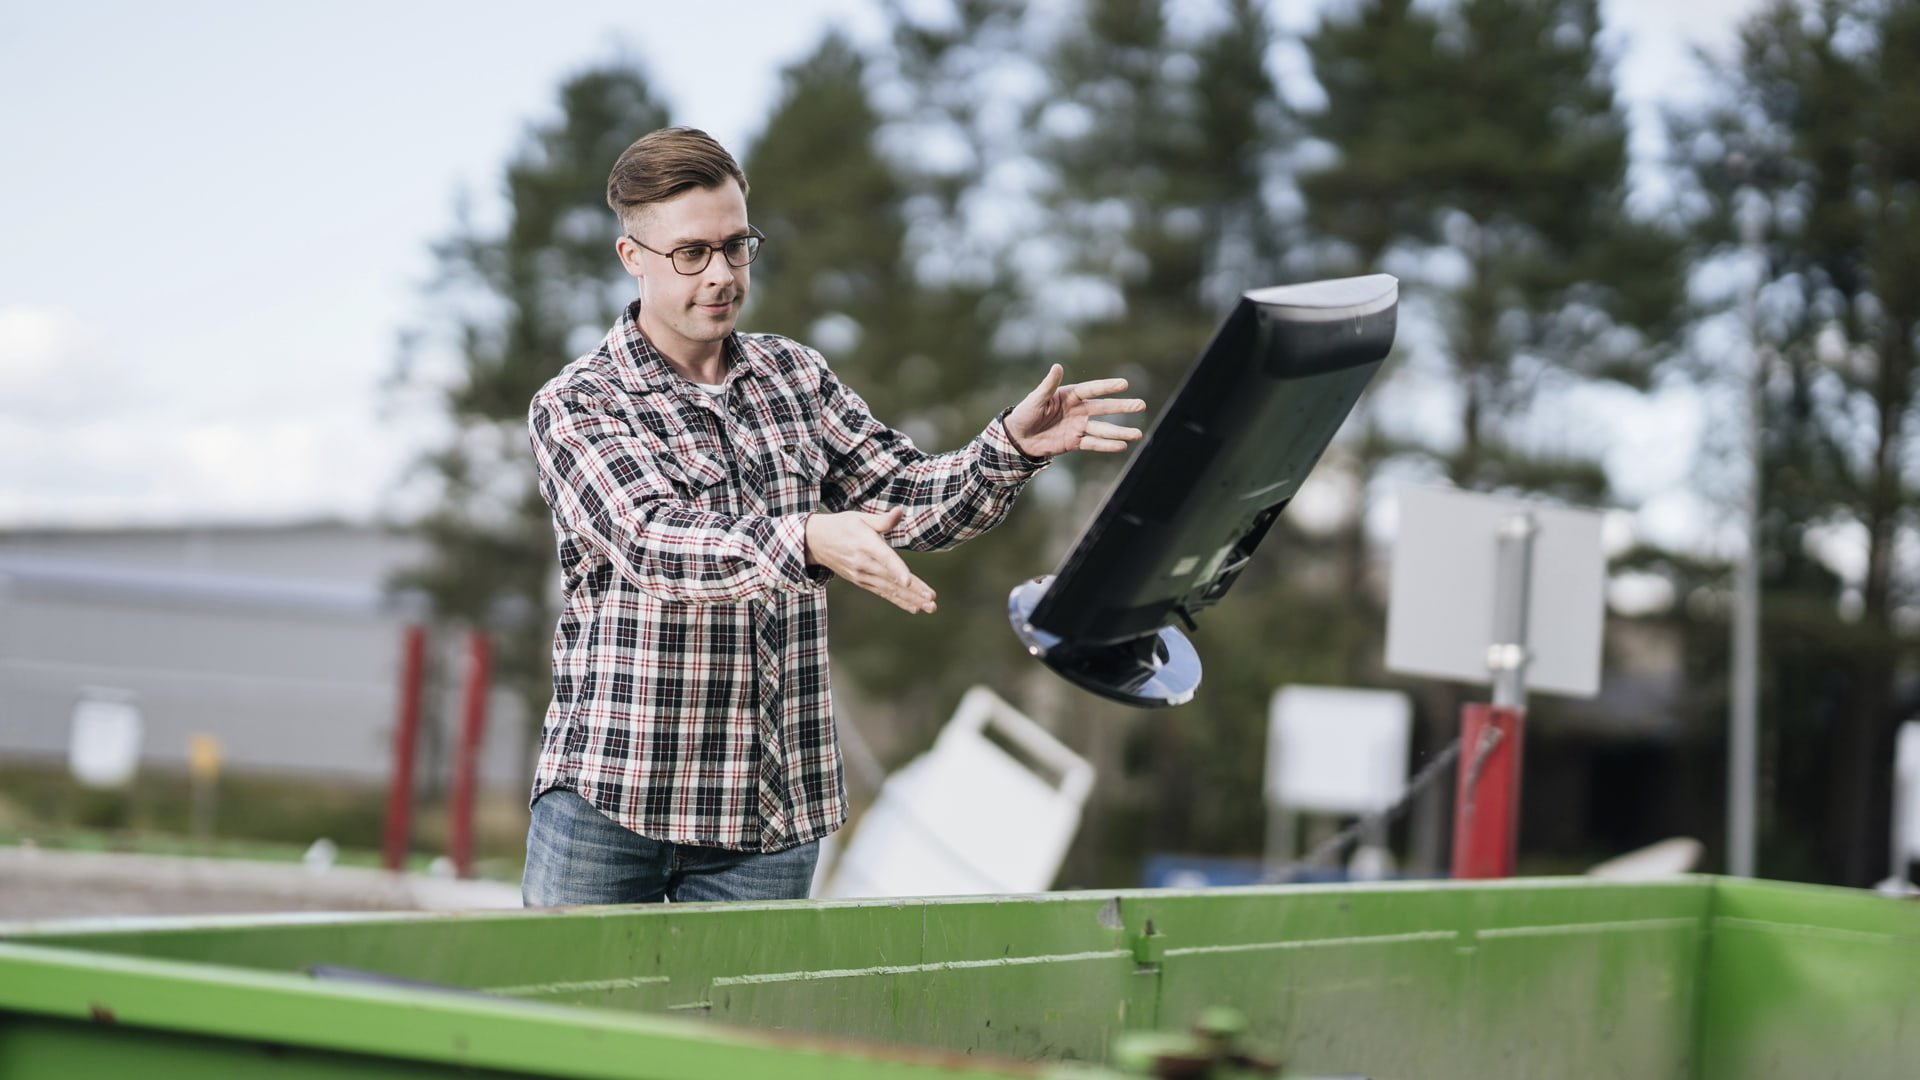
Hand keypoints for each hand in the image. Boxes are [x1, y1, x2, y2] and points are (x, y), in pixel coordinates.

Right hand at [803, 508, 936, 613]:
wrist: (815, 542)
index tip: (908, 581)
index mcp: (865, 543)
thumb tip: (900, 511)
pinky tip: (914, 608)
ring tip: (929, 608)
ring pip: (889, 589)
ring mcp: (862, 575)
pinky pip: (883, 593)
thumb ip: (882, 520)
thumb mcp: (859, 517)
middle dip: (913, 591)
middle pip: (891, 578)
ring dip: (910, 599)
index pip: (883, 558)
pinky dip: (898, 601)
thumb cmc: (841, 526)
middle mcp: (864, 563)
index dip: (896, 569)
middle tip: (931, 600)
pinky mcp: (861, 582)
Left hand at [1003, 364, 1145, 457]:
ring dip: (1120, 432)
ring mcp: (1078, 427)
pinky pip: (1093, 443)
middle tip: (1141, 405)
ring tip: (1138, 434)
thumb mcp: (1035, 398)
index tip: (1125, 384)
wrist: (1018, 438)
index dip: (1107, 387)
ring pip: (1103, 429)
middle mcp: (1078, 410)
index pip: (1092, 389)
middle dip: (1122, 407)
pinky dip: (1107, 445)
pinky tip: (1122, 446)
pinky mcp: (1075, 442)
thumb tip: (1057, 366)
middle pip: (1103, 408)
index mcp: (1069, 395)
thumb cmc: (1025, 413)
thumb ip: (1048, 385)